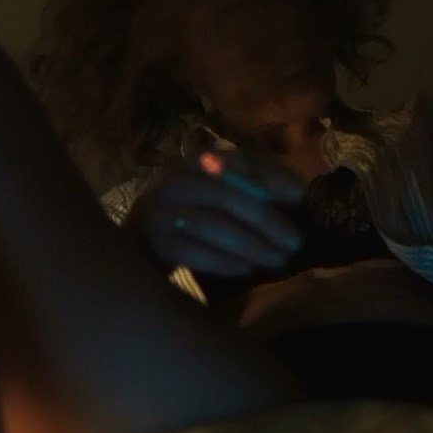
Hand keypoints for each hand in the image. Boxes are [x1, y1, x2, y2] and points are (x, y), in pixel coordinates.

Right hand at [124, 150, 306, 278]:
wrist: (132, 245)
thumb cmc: (185, 216)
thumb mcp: (211, 194)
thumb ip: (248, 188)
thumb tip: (298, 195)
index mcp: (192, 163)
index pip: (237, 161)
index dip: (271, 177)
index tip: (300, 197)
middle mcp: (173, 182)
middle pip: (227, 196)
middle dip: (266, 220)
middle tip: (296, 241)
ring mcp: (160, 213)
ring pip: (212, 227)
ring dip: (250, 245)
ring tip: (277, 260)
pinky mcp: (154, 244)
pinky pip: (194, 253)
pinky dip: (223, 262)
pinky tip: (245, 271)